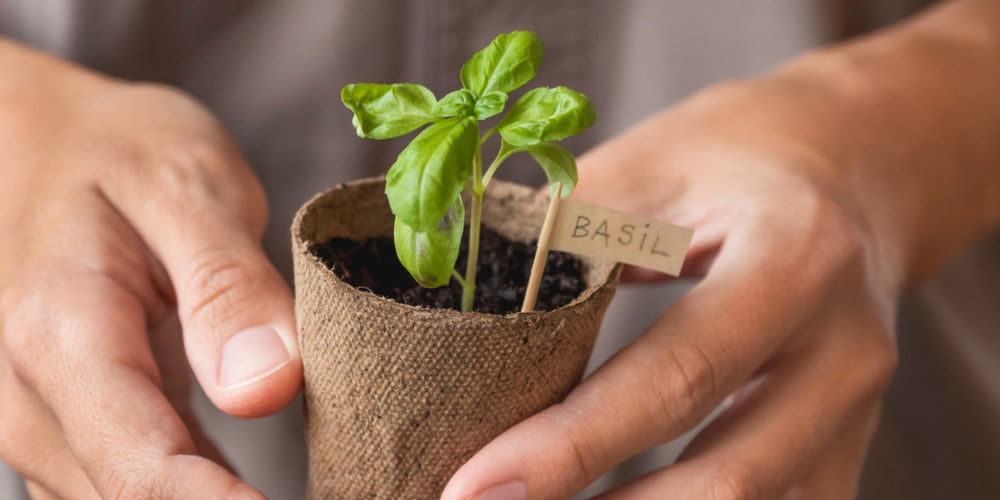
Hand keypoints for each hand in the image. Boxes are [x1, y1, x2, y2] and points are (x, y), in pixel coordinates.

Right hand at [0, 41, 299, 497]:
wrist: (45, 144)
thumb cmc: (118, 150)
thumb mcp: (187, 186)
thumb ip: (227, 286)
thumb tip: (267, 389)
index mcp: (63, 334)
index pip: (146, 474)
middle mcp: (35, 399)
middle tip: (356, 488)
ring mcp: (47, 419)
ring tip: (332, 485)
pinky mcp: (77, 422)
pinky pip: (133, 486)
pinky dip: (200, 495)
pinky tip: (257, 487)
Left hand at [442, 82, 901, 498]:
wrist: (858, 159)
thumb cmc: (740, 154)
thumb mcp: (652, 163)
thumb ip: (562, 232)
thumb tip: (452, 297)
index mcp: (795, 257)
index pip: (676, 374)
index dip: (570, 446)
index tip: (474, 489)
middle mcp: (844, 347)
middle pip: (727, 476)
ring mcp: (858, 407)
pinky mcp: (850, 440)